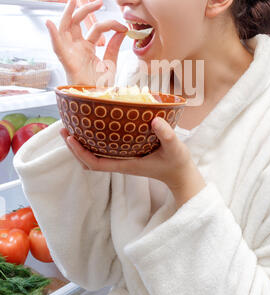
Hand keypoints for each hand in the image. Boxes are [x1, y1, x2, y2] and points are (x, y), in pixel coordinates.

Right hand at [46, 0, 127, 85]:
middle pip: (77, 23)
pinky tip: (49, 23)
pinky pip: (57, 46)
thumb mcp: (111, 62)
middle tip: (97, 0)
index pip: (96, 28)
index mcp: (87, 47)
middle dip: (84, 9)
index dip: (109, 24)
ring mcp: (71, 53)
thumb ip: (114, 46)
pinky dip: (53, 35)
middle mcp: (77, 47)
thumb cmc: (101, 85)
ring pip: (65, 28)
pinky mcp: (67, 61)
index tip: (123, 26)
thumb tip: (122, 30)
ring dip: (68, 13)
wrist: (97, 99)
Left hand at [60, 116, 205, 207]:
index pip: (95, 163)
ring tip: (71, 127)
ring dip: (80, 145)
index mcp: (126, 164)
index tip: (71, 138)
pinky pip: (103, 152)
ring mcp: (122, 160)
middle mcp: (120, 163)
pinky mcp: (126, 156)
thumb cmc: (177, 163)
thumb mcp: (175, 148)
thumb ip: (167, 135)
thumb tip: (154, 119)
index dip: (80, 152)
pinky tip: (92, 129)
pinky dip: (92, 143)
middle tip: (64, 127)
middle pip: (88, 161)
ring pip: (93, 156)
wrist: (181, 175)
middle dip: (73, 147)